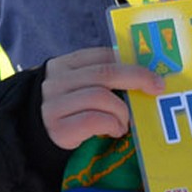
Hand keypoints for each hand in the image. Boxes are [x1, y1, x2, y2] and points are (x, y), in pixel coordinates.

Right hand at [39, 46, 164, 150]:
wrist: (35, 135)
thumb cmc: (69, 110)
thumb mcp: (79, 87)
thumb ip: (102, 77)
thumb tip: (145, 75)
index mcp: (64, 65)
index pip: (102, 56)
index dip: (131, 63)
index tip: (154, 74)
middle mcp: (56, 81)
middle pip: (105, 73)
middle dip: (137, 78)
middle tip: (156, 89)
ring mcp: (54, 104)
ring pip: (101, 97)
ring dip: (122, 111)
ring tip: (125, 122)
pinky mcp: (57, 127)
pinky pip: (94, 120)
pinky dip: (112, 124)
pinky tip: (115, 130)